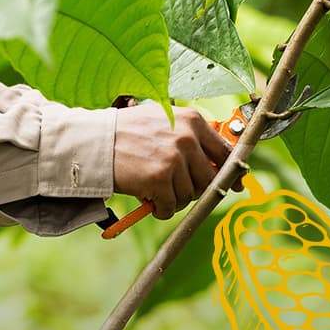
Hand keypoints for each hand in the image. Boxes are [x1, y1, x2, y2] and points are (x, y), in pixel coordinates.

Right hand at [111, 102, 230, 219]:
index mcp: (191, 120)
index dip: (231, 172)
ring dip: (174, 198)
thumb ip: (191, 137)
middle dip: (194, 188)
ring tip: (155, 186)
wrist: (95, 142)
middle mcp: (186, 138)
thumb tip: (221, 165)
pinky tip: (148, 197)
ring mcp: (173, 159)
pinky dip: (161, 209)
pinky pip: (171, 207)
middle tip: (174, 186)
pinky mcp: (159, 179)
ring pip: (190, 195)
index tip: (234, 184)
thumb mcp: (163, 121)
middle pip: (209, 178)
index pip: (225, 151)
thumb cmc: (127, 133)